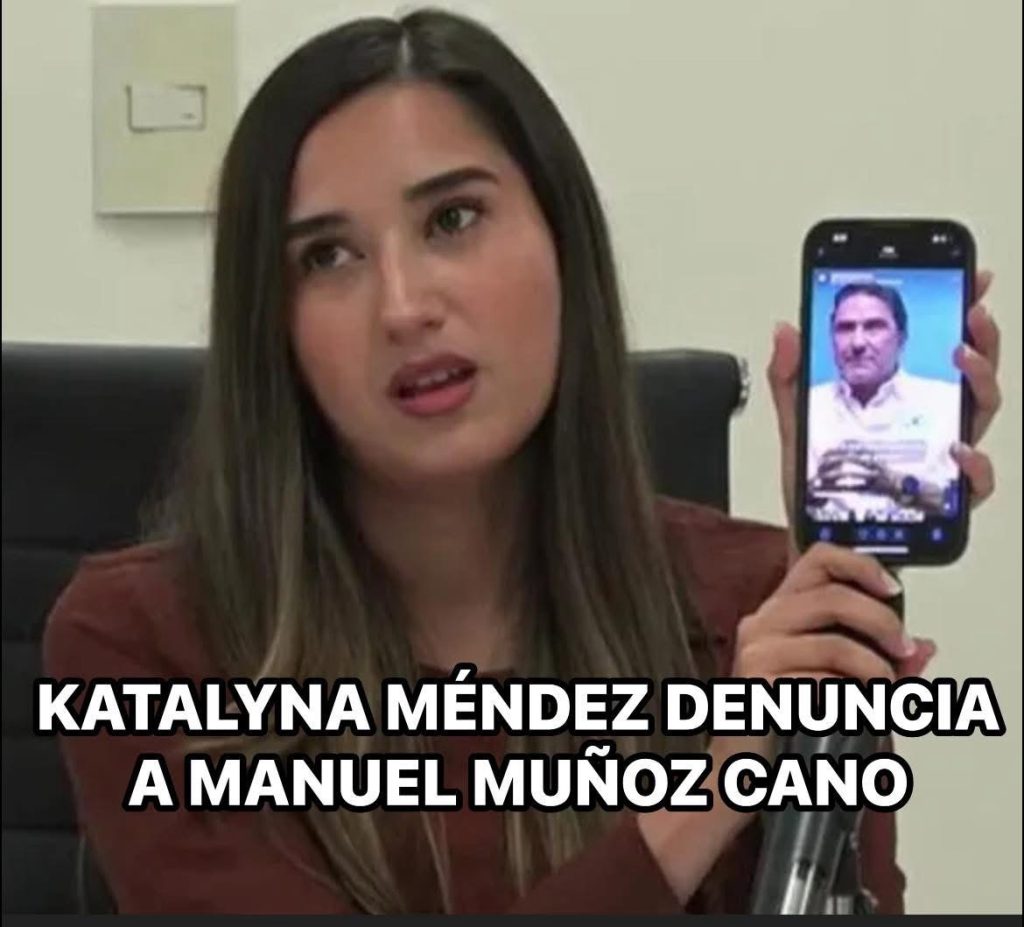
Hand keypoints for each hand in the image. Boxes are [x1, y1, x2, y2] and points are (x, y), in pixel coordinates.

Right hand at [713, 542, 935, 763]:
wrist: (746, 762)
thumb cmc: (790, 716)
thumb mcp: (841, 679)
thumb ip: (881, 661)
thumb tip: (924, 648)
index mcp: (782, 609)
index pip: (818, 560)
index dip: (860, 564)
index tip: (893, 589)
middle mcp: (763, 622)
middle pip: (832, 596)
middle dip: (882, 623)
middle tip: (904, 651)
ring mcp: (757, 652)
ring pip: (833, 643)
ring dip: (875, 669)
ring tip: (886, 691)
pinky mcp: (758, 685)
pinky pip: (820, 683)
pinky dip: (850, 698)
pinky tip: (855, 709)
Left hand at [769, 270, 1000, 540]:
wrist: (816, 538)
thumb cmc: (817, 485)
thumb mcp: (797, 423)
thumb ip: (791, 377)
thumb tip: (785, 329)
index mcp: (904, 401)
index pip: (943, 346)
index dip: (962, 309)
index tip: (970, 275)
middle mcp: (932, 425)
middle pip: (974, 373)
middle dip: (981, 336)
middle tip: (970, 310)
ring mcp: (941, 459)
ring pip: (982, 414)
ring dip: (980, 381)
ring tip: (961, 358)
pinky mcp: (942, 499)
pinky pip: (974, 482)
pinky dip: (975, 464)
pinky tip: (958, 449)